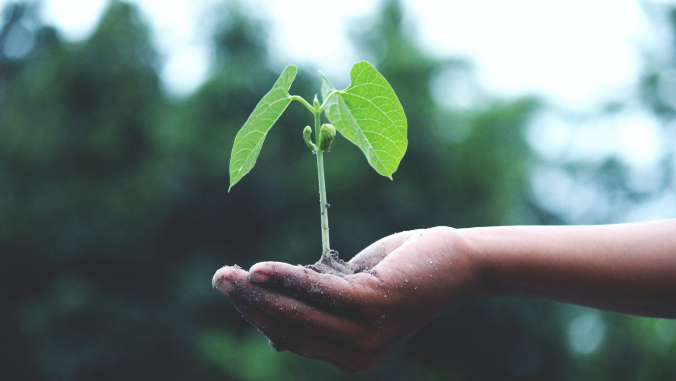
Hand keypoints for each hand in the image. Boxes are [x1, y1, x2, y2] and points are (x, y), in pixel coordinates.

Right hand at [212, 227, 482, 371]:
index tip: (233, 290)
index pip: (292, 337)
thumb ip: (318, 311)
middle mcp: (358, 354)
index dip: (258, 315)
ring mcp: (367, 333)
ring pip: (299, 313)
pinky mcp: (375, 305)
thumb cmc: (400, 273)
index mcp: (350, 356)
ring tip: (230, 274)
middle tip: (219, 279)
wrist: (454, 261)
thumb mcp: (352, 295)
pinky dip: (288, 279)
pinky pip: (320, 292)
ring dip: (260, 292)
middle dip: (250, 304)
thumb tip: (273, 334)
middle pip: (289, 328)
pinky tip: (261, 269)